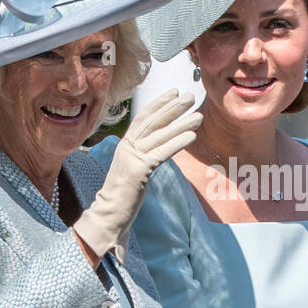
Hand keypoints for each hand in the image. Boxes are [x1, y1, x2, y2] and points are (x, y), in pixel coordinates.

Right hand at [72, 89, 200, 262]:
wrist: (109, 214)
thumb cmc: (124, 195)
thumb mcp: (135, 169)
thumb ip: (144, 156)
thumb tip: (160, 147)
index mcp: (126, 145)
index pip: (143, 118)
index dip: (159, 104)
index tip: (175, 93)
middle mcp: (127, 147)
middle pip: (152, 122)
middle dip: (172, 108)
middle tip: (191, 97)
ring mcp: (131, 158)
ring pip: (159, 136)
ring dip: (181, 124)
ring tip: (198, 116)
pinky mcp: (138, 171)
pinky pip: (161, 153)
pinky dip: (177, 142)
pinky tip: (192, 136)